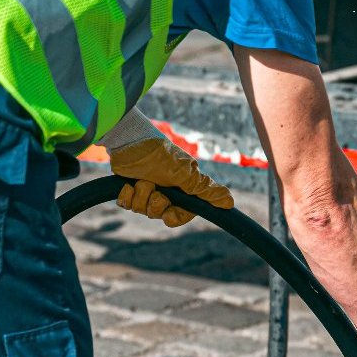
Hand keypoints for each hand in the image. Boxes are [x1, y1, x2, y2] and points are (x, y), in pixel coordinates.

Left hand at [108, 138, 233, 227]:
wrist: (131, 141)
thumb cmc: (161, 155)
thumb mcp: (186, 174)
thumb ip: (205, 190)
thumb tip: (230, 202)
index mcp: (182, 189)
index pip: (182, 215)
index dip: (174, 216)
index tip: (169, 213)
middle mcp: (166, 191)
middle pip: (160, 214)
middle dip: (155, 203)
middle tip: (154, 188)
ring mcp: (147, 190)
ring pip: (142, 210)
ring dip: (140, 196)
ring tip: (141, 180)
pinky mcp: (130, 189)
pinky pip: (126, 204)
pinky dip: (126, 195)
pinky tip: (128, 184)